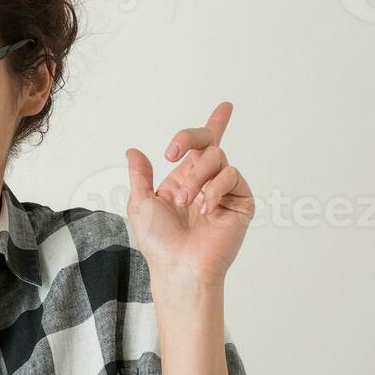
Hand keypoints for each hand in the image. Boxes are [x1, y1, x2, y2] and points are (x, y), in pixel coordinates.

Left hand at [124, 101, 254, 287]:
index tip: (226, 107)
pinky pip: (232, 176)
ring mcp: (225, 192)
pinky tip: (206, 208)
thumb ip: (140, 175)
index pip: (201, 147)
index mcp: (184, 180)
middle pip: (209, 142)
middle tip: (172, 152)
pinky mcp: (241, 203)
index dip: (216, 124)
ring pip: (217, 158)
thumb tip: (133, 150)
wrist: (179, 266)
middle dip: (191, 137)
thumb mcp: (140, 203)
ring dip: (196, 178)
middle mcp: (206, 182)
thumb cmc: (159, 242)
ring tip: (186, 203)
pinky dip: (215, 189)